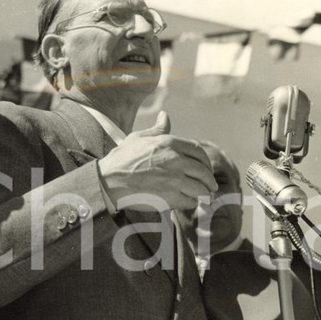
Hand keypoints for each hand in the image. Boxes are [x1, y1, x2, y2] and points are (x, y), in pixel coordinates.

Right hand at [98, 111, 217, 211]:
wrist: (109, 181)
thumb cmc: (122, 159)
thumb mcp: (139, 138)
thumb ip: (158, 129)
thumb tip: (165, 116)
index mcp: (170, 143)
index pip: (199, 152)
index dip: (206, 162)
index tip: (206, 169)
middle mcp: (175, 160)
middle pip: (203, 171)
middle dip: (209, 180)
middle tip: (211, 187)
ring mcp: (174, 180)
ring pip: (200, 188)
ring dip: (203, 193)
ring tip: (204, 197)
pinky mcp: (170, 197)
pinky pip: (190, 201)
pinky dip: (191, 203)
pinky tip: (188, 202)